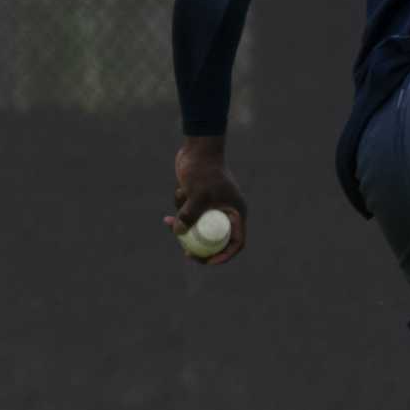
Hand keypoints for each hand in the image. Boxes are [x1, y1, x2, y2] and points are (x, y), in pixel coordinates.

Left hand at [164, 136, 246, 265]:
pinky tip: (180, 191)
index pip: (236, 242)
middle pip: (216, 238)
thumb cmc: (203, 169)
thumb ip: (189, 214)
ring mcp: (214, 206)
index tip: (208, 261)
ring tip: (173, 215)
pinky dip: (182, 208)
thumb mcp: (197, 194)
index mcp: (236, 212)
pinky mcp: (201, 200)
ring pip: (199, 226)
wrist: (198, 147)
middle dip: (200, 246)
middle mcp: (227, 211)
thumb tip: (178, 233)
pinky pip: (191, 213)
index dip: (224, 256)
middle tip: (186, 253)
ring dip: (185, 223)